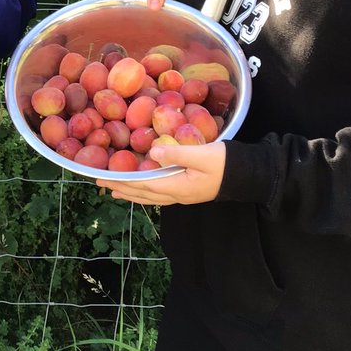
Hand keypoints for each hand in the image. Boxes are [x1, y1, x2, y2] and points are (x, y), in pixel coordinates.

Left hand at [97, 140, 225, 205]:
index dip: (121, 181)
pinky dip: (147, 191)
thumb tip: (151, 153)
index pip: (143, 185)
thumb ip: (177, 154)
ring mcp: (184, 195)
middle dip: (122, 188)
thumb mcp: (203, 154)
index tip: (102, 177)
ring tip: (116, 190)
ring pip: (151, 196)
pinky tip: (144, 188)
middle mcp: (178, 195)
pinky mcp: (189, 190)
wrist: (250, 174)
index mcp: (178, 187)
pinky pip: (160, 194)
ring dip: (132, 192)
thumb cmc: (227, 162)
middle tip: (101, 184)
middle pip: (143, 194)